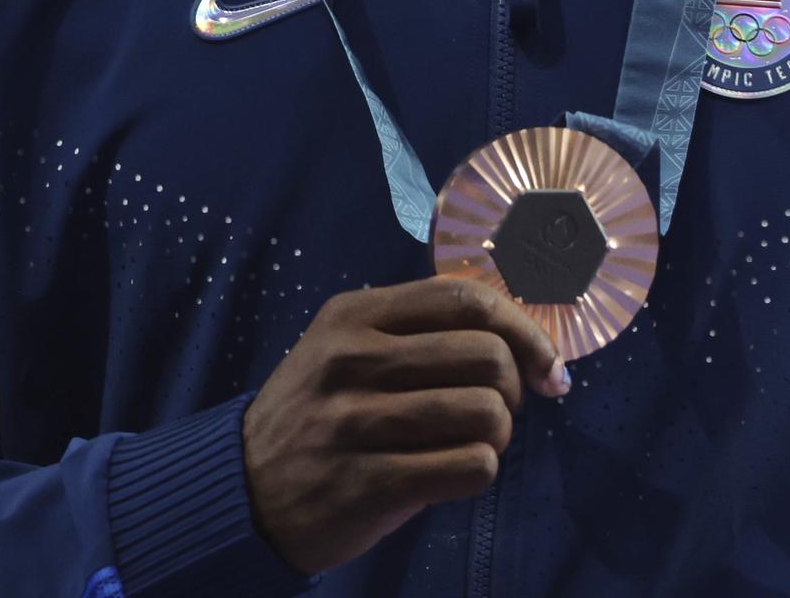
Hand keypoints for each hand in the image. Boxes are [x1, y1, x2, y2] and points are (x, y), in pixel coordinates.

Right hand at [241, 275, 571, 572]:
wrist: (243, 491)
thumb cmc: (317, 415)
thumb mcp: (345, 350)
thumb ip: (417, 331)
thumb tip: (521, 339)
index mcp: (353, 315)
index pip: (466, 299)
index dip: (524, 330)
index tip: (546, 367)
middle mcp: (352, 360)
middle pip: (486, 355)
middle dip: (512, 390)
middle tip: (495, 412)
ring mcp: (355, 422)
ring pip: (486, 412)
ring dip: (499, 435)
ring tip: (472, 443)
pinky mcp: (367, 483)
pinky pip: (471, 467)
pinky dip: (481, 471)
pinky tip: (455, 473)